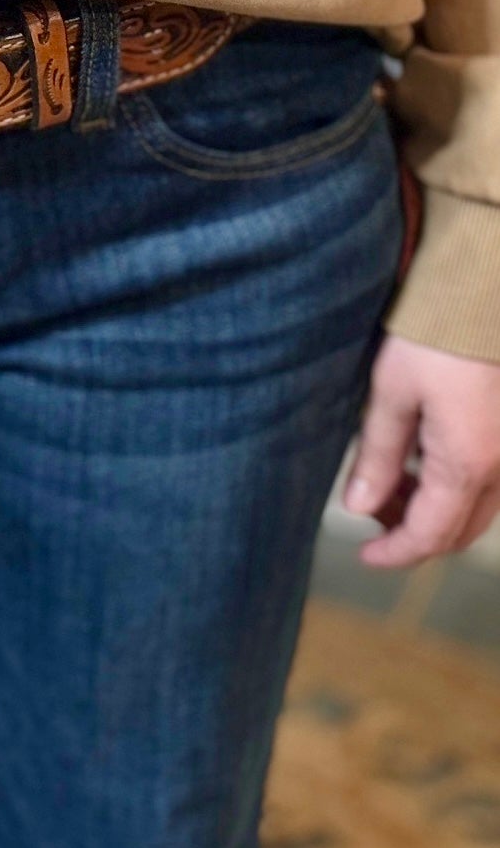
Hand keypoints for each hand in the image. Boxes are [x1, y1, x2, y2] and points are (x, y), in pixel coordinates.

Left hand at [344, 333, 499, 567]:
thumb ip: (377, 455)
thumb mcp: (392, 392)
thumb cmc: (437, 335)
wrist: (484, 291)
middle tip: (372, 514)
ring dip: (435, 510)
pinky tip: (423, 459)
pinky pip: (488, 480)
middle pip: (459, 531)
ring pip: (478, 508)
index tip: (364, 556)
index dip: (395, 554)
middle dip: (415, 535)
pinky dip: (455, 486)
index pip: (429, 535)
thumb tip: (359, 506)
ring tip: (391, 482)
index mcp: (467, 465)